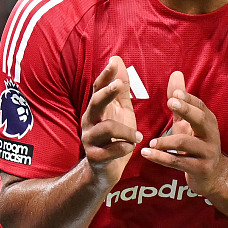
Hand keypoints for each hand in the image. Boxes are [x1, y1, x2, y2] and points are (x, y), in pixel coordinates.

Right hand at [80, 56, 139, 191]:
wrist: (106, 168)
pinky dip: (124, 147)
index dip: (106, 76)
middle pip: (96, 102)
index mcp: (96, 109)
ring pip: (107, 128)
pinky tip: (131, 147)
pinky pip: (111, 150)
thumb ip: (120, 89)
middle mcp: (89, 121)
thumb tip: (117, 59)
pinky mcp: (95, 157)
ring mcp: (90, 139)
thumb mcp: (120, 110)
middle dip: (107, 92)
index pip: (98, 88)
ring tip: (138, 136)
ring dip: (127, 131)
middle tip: (120, 84)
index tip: (114, 63)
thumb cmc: (115, 136)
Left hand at [142, 70, 227, 197]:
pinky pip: (178, 163)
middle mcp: (211, 136)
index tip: (174, 92)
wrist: (212, 177)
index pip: (200, 106)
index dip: (188, 99)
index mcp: (209, 122)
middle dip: (186, 110)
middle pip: (201, 120)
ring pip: (187, 144)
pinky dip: (161, 158)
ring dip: (167, 142)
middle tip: (170, 102)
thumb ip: (181, 102)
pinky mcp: (200, 169)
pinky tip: (146, 153)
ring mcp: (207, 153)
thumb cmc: (197, 145)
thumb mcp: (189, 123)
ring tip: (151, 141)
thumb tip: (176, 74)